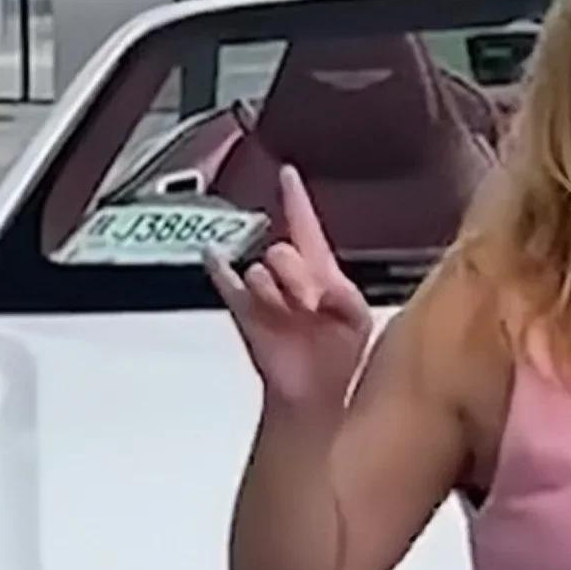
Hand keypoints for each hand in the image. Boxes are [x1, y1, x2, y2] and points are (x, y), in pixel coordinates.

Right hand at [205, 165, 373, 419]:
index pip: (306, 226)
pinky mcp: (247, 315)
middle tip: (309, 301)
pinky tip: (214, 257)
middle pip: (281, 251)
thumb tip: (315, 284)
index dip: (296, 199)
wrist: (317, 396)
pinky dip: (220, 270)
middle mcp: (292, 279)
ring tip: (292, 314)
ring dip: (276, 291)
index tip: (288, 173)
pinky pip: (228, 285)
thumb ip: (340, 293)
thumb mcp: (356, 318)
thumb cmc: (343, 359)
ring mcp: (267, 296)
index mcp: (323, 274)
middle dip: (295, 273)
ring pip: (259, 271)